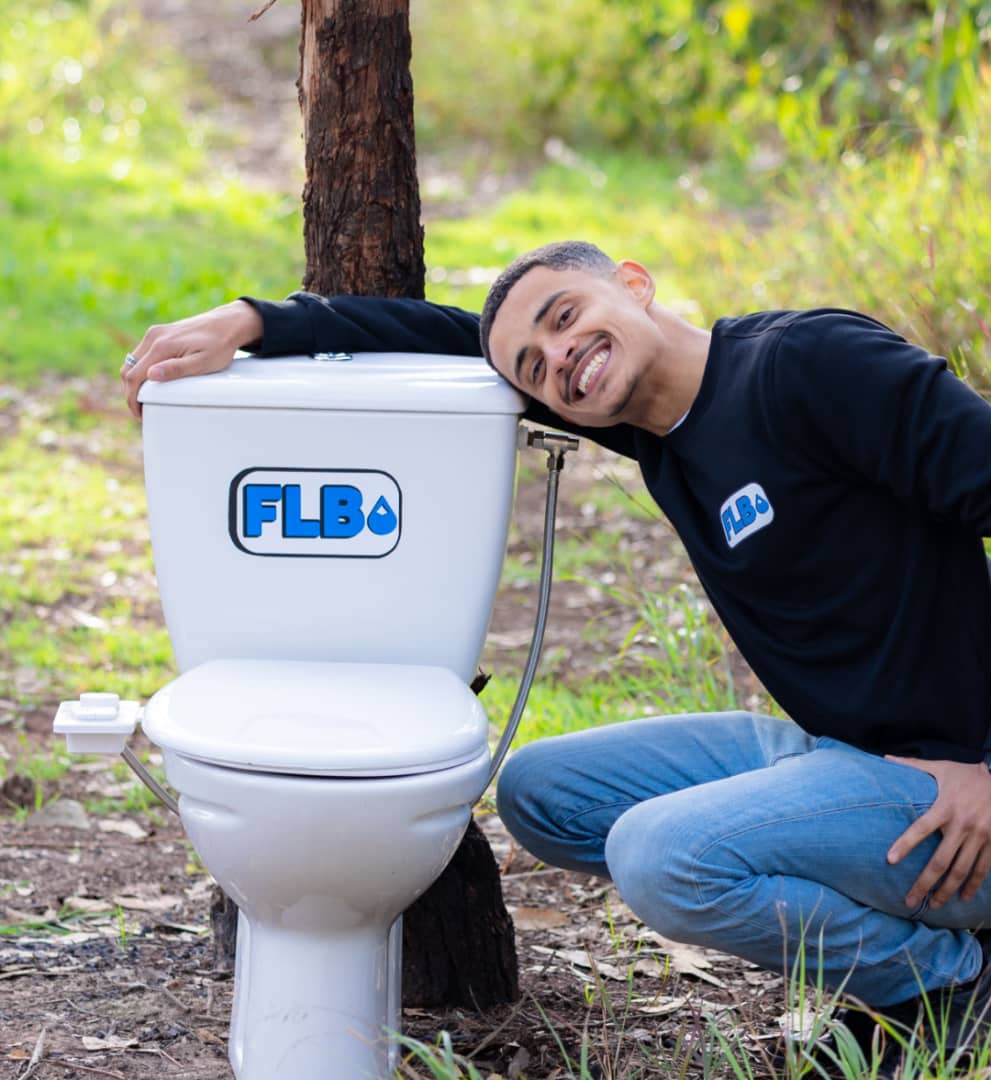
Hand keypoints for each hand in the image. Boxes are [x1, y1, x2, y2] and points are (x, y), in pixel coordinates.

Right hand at [120, 300, 263, 417]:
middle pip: (128, 369)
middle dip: (130, 392)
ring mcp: (155, 333)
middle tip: (141, 410)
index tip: (140, 414)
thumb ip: (177, 369)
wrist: (227, 324)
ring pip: (132, 362)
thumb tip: (150, 375)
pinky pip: (140, 354)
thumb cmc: (219, 345)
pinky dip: (139, 370)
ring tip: (145, 399)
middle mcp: (153, 337)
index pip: (134, 376)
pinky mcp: (159, 333)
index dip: (133, 398)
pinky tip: (149, 382)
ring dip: (133, 381)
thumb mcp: (203, 362)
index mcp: (162, 346)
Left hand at [885, 756, 990, 909]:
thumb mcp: (939, 766)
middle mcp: (962, 825)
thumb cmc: (965, 774)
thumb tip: (884, 758)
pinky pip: (983, 868)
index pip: (920, 829)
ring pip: (962, 870)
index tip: (890, 860)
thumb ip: (912, 765)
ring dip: (947, 890)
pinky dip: (973, 885)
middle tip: (909, 901)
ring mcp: (980, 836)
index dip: (905, 844)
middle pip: (940, 861)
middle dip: (924, 883)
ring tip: (933, 906)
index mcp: (945, 807)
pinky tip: (963, 897)